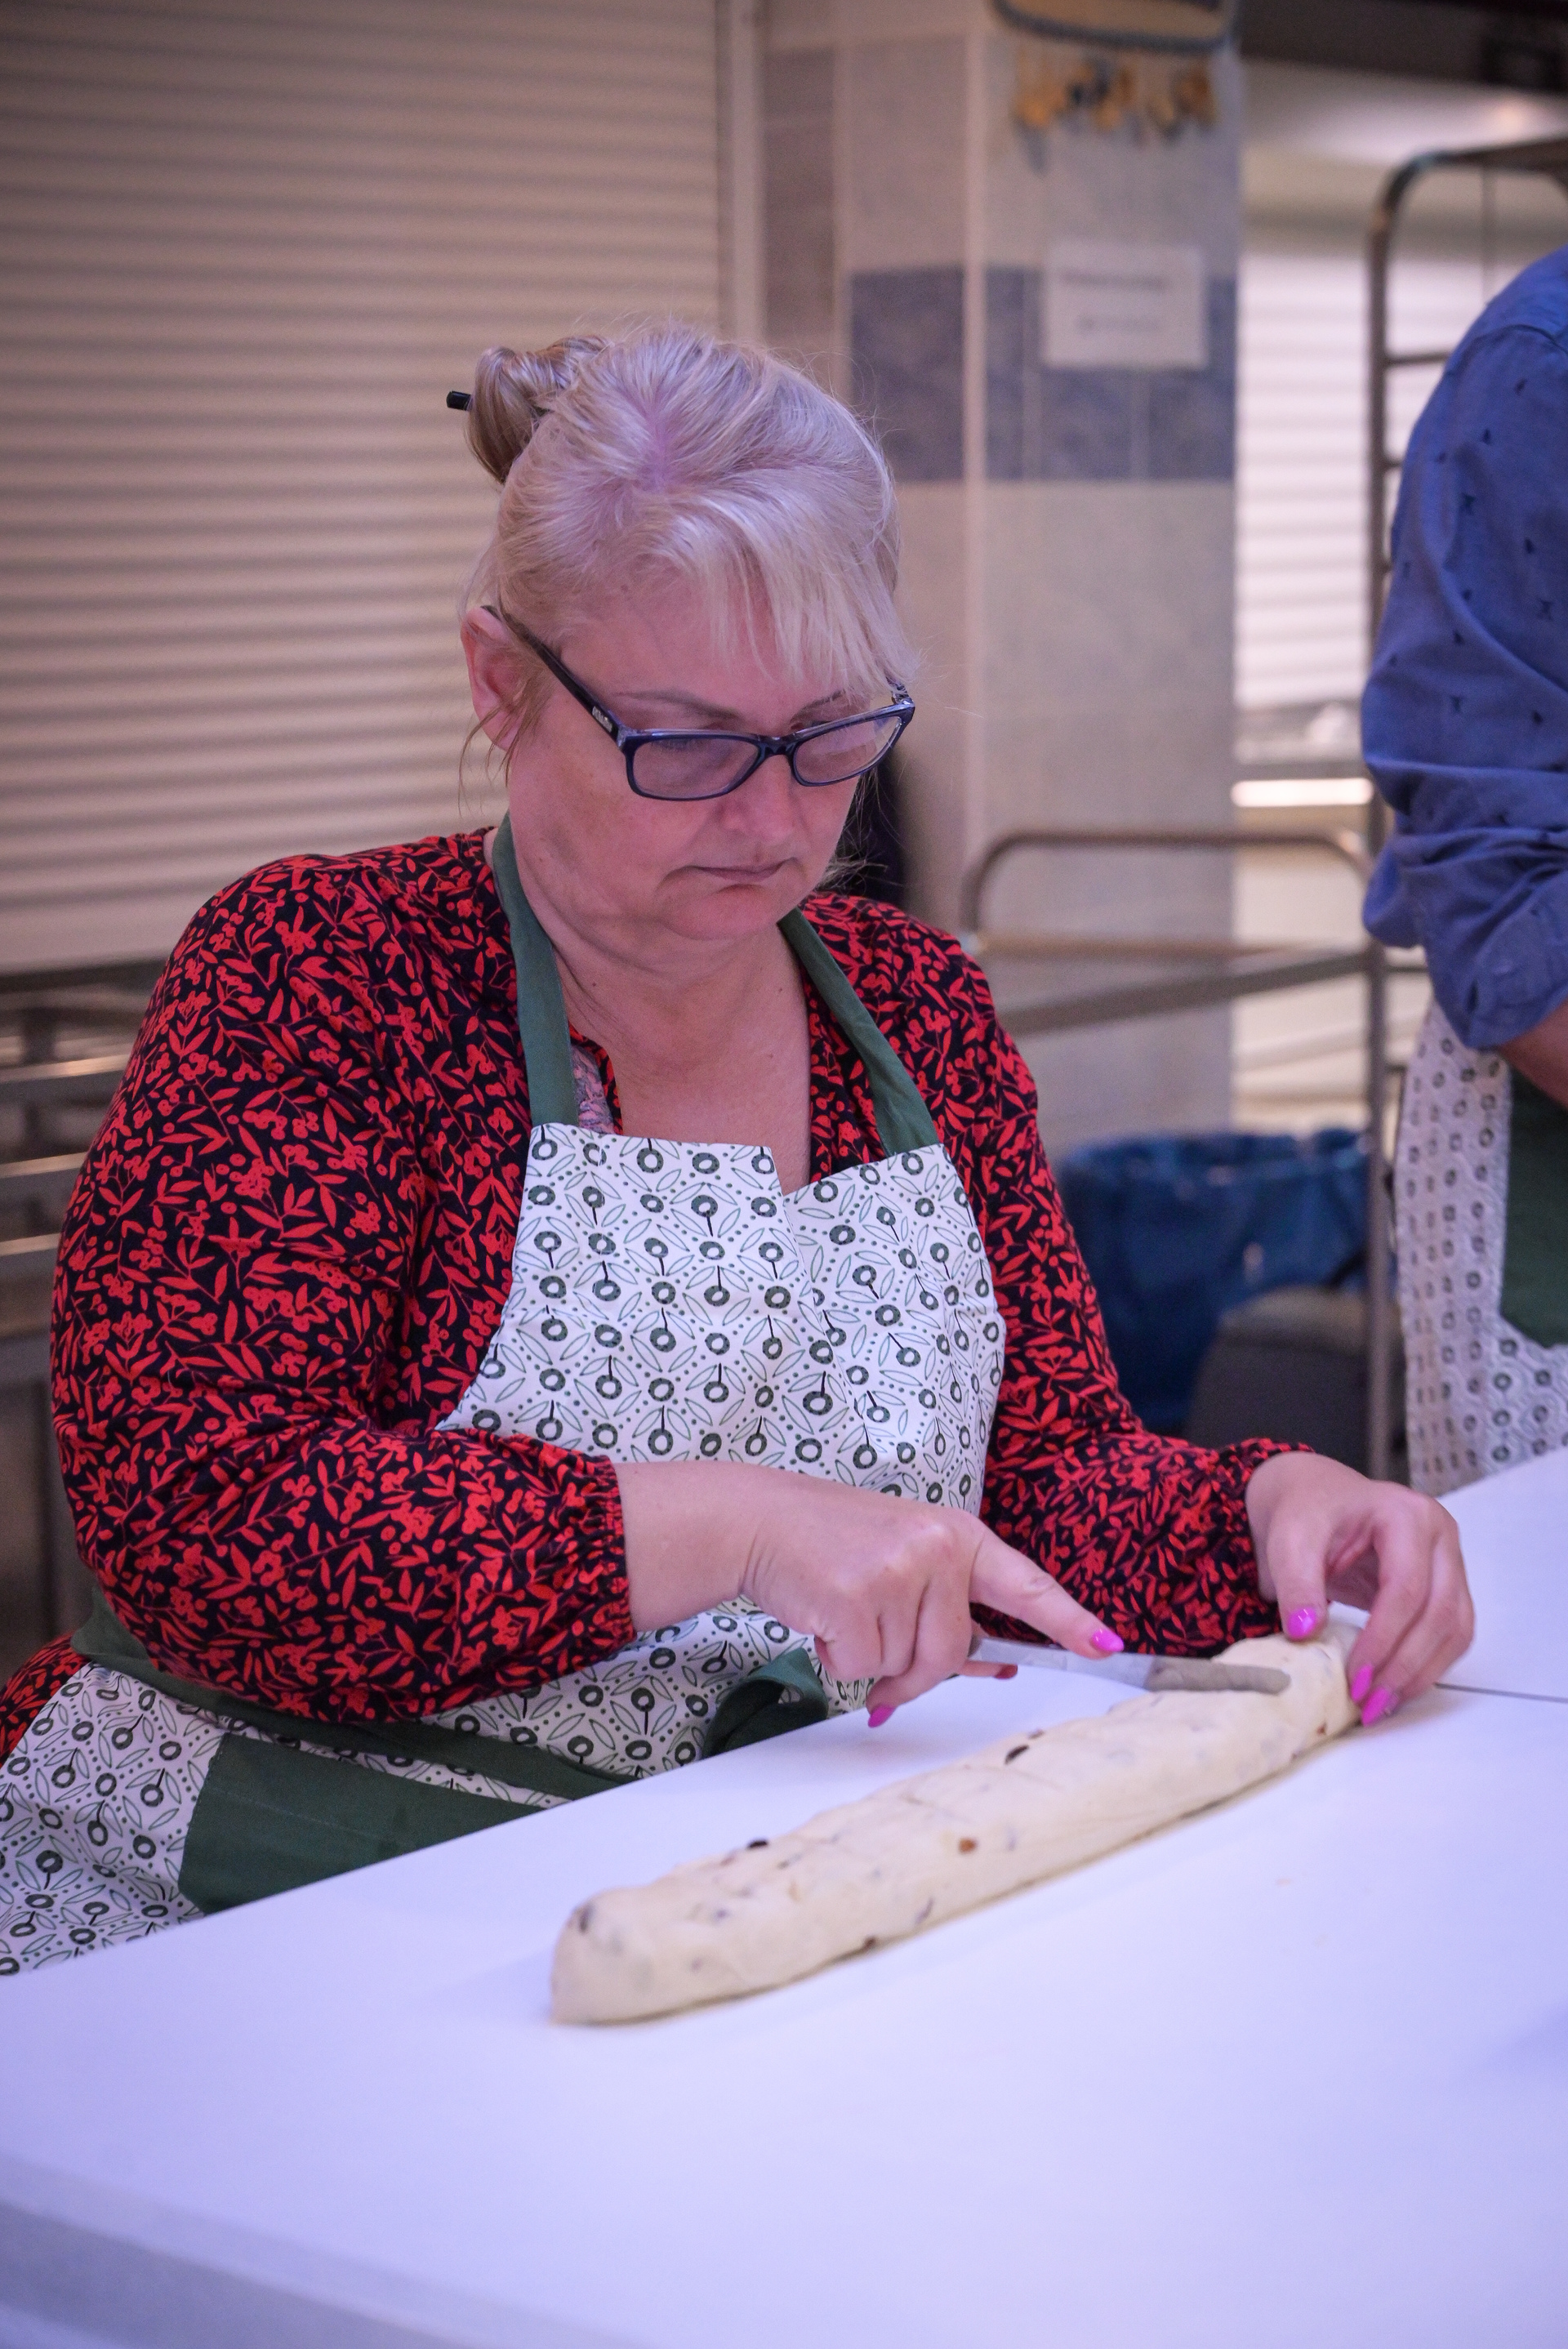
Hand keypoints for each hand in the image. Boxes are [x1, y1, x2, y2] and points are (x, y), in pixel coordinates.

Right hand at [615, 1460, 1119, 1721]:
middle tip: (871, 1635)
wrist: (761, 1519)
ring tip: (844, 1611)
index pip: (1025, 1583)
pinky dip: (838, 1656)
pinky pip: (863, 1666)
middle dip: (913, 1667)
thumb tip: (997, 1667)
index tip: (1107, 1646)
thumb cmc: (835, 1546)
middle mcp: (938, 1547)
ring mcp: (900, 1568)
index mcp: (958, 1536)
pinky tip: (823, 1616)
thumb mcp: (906, 1563)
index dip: (1067, 1620)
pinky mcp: (858, 1595)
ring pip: (906, 1665)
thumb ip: (953, 1611)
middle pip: (953, 1652)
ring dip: (871, 1658)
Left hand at [1244, 1452, 1472, 1722]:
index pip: (1406, 1587)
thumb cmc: (1306, 1512)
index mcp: (1406, 1514)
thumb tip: (1306, 1633)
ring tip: (1381, 1704)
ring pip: (1455, 1629)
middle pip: (1439, 1612)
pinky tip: (1395, 1687)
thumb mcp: (1290, 1539)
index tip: (1355, 1676)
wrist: (1314, 1499)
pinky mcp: (1447, 1587)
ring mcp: (1450, 1562)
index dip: (1383, 1638)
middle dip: (1404, 1664)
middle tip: (1369, 1702)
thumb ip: (1297, 1583)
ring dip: (1421, 1673)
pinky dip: (1427, 1665)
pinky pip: (1451, 1634)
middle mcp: (1440, 1536)